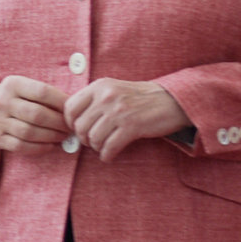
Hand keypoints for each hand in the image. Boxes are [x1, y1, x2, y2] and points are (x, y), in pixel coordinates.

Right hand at [0, 75, 70, 154]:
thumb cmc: (9, 98)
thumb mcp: (20, 87)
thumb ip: (41, 93)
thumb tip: (71, 106)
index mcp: (12, 84)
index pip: (42, 92)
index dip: (61, 102)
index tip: (72, 109)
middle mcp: (3, 102)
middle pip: (38, 114)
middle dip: (59, 122)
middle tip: (71, 126)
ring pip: (30, 132)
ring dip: (51, 136)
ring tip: (63, 136)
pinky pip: (21, 146)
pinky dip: (39, 148)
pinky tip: (50, 145)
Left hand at [65, 78, 187, 161]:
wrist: (171, 100)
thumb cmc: (140, 98)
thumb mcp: (114, 90)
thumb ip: (94, 101)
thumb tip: (73, 121)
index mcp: (100, 86)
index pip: (70, 107)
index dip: (70, 123)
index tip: (79, 130)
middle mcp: (107, 96)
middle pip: (80, 126)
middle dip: (84, 139)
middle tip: (93, 141)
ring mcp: (119, 111)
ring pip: (93, 139)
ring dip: (97, 148)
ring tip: (104, 147)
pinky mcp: (132, 126)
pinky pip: (109, 147)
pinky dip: (107, 155)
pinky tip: (110, 154)